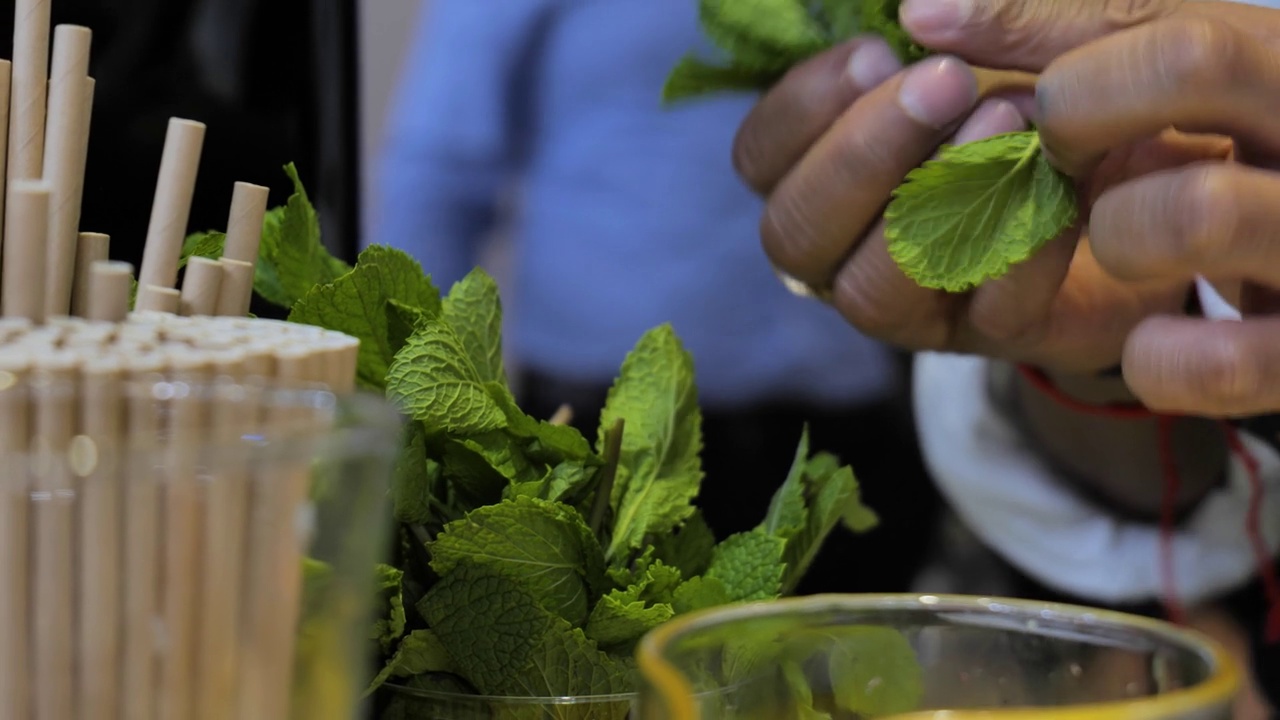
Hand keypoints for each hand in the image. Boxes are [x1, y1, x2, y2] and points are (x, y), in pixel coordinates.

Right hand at [732, 0, 1250, 376]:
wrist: (1170, 168)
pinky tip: (1065, 182)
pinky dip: (1024, 246)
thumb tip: (915, 10)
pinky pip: (988, 311)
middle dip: (860, 156)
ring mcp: (919, 302)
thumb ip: (980, 21)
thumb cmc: (1069, 83)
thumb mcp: (1027, 35)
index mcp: (825, 170)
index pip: (760, 158)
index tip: (876, 51)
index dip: (801, 108)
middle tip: (946, 81)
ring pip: (868, 293)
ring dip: (931, 206)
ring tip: (1006, 120)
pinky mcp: (998, 334)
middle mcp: (849, 247)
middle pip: (793, 233)